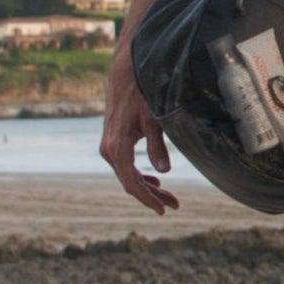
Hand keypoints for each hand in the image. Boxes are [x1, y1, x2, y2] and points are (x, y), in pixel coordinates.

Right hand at [100, 46, 179, 214]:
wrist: (125, 73)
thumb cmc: (141, 94)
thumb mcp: (154, 120)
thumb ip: (158, 146)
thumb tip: (165, 172)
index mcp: (116, 148)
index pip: (131, 183)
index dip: (148, 199)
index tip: (164, 210)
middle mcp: (109, 150)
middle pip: (130, 182)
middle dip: (153, 196)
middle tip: (175, 205)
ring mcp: (110, 147)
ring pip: (129, 175)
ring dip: (148, 187)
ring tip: (170, 197)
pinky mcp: (115, 142)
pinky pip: (126, 166)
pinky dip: (140, 175)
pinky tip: (155, 181)